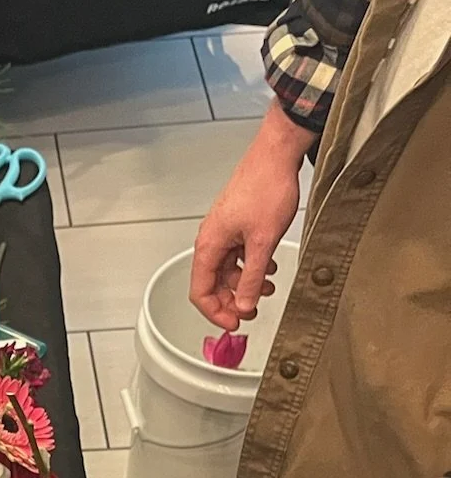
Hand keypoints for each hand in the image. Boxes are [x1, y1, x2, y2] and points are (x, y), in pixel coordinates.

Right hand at [189, 101, 310, 330]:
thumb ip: (251, 278)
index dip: (216, 312)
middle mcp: (212, 239)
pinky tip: (268, 266)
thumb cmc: (266, 186)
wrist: (277, 153)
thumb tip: (244, 304)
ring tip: (267, 288)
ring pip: (228, 269)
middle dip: (232, 300)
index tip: (235, 323)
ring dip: (245, 282)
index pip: (200, 292)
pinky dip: (251, 265)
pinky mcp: (237, 223)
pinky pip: (238, 254)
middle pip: (213, 283)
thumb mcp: (262, 242)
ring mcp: (224, 230)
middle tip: (251, 311)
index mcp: (209, 245)